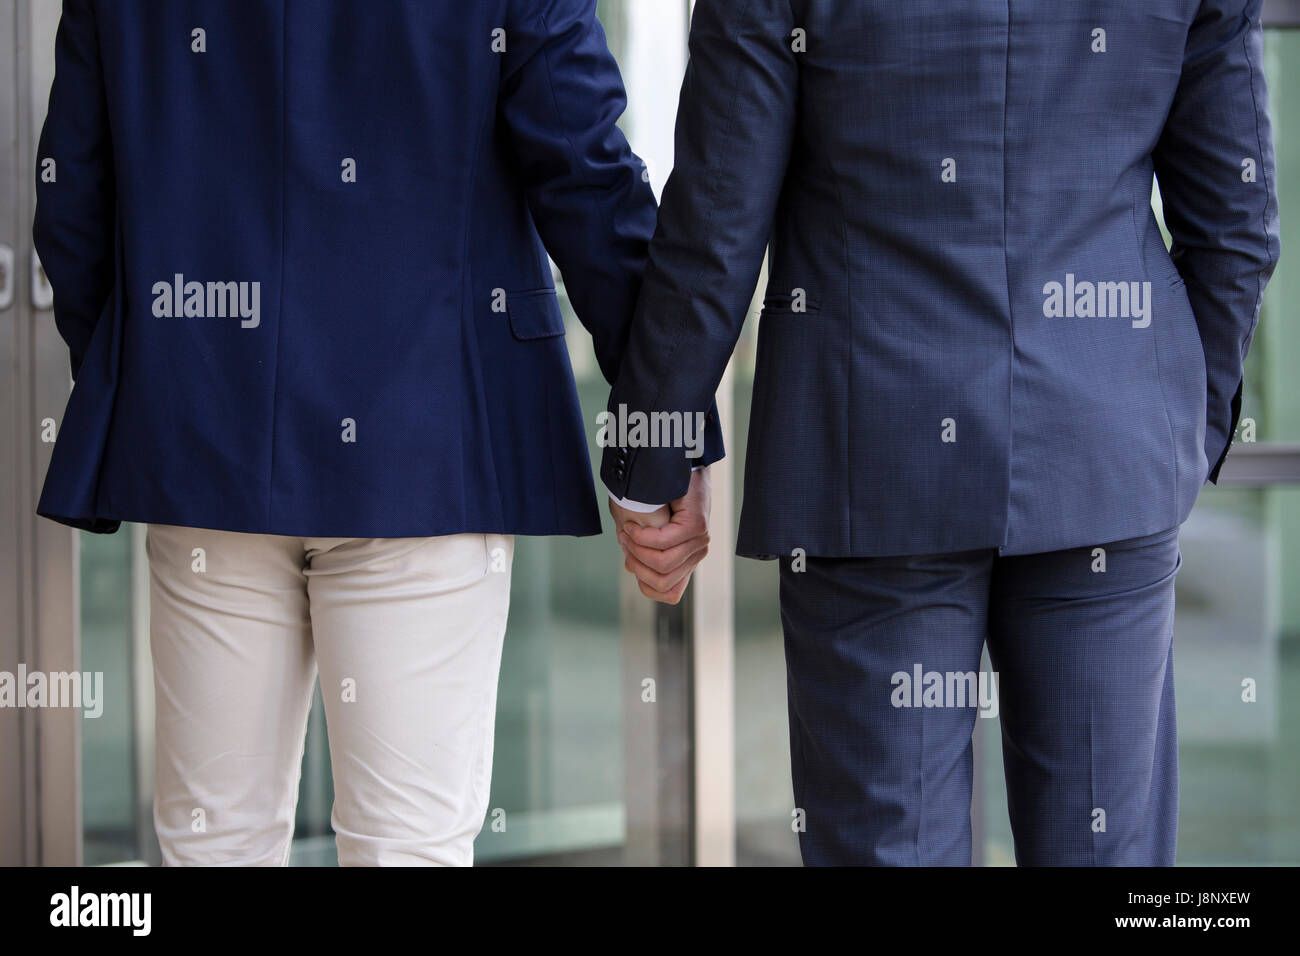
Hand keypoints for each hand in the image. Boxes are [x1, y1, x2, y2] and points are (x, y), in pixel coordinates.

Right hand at [617, 468, 710, 604]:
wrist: (669, 463)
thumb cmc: (653, 495)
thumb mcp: (641, 528)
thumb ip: (639, 551)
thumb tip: (632, 570)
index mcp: (685, 560)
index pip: (669, 593)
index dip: (643, 581)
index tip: (629, 559)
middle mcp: (696, 553)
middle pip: (662, 582)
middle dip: (636, 564)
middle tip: (624, 541)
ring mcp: (700, 540)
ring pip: (662, 564)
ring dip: (636, 549)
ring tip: (626, 530)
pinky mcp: (697, 525)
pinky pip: (664, 543)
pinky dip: (642, 536)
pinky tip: (632, 525)